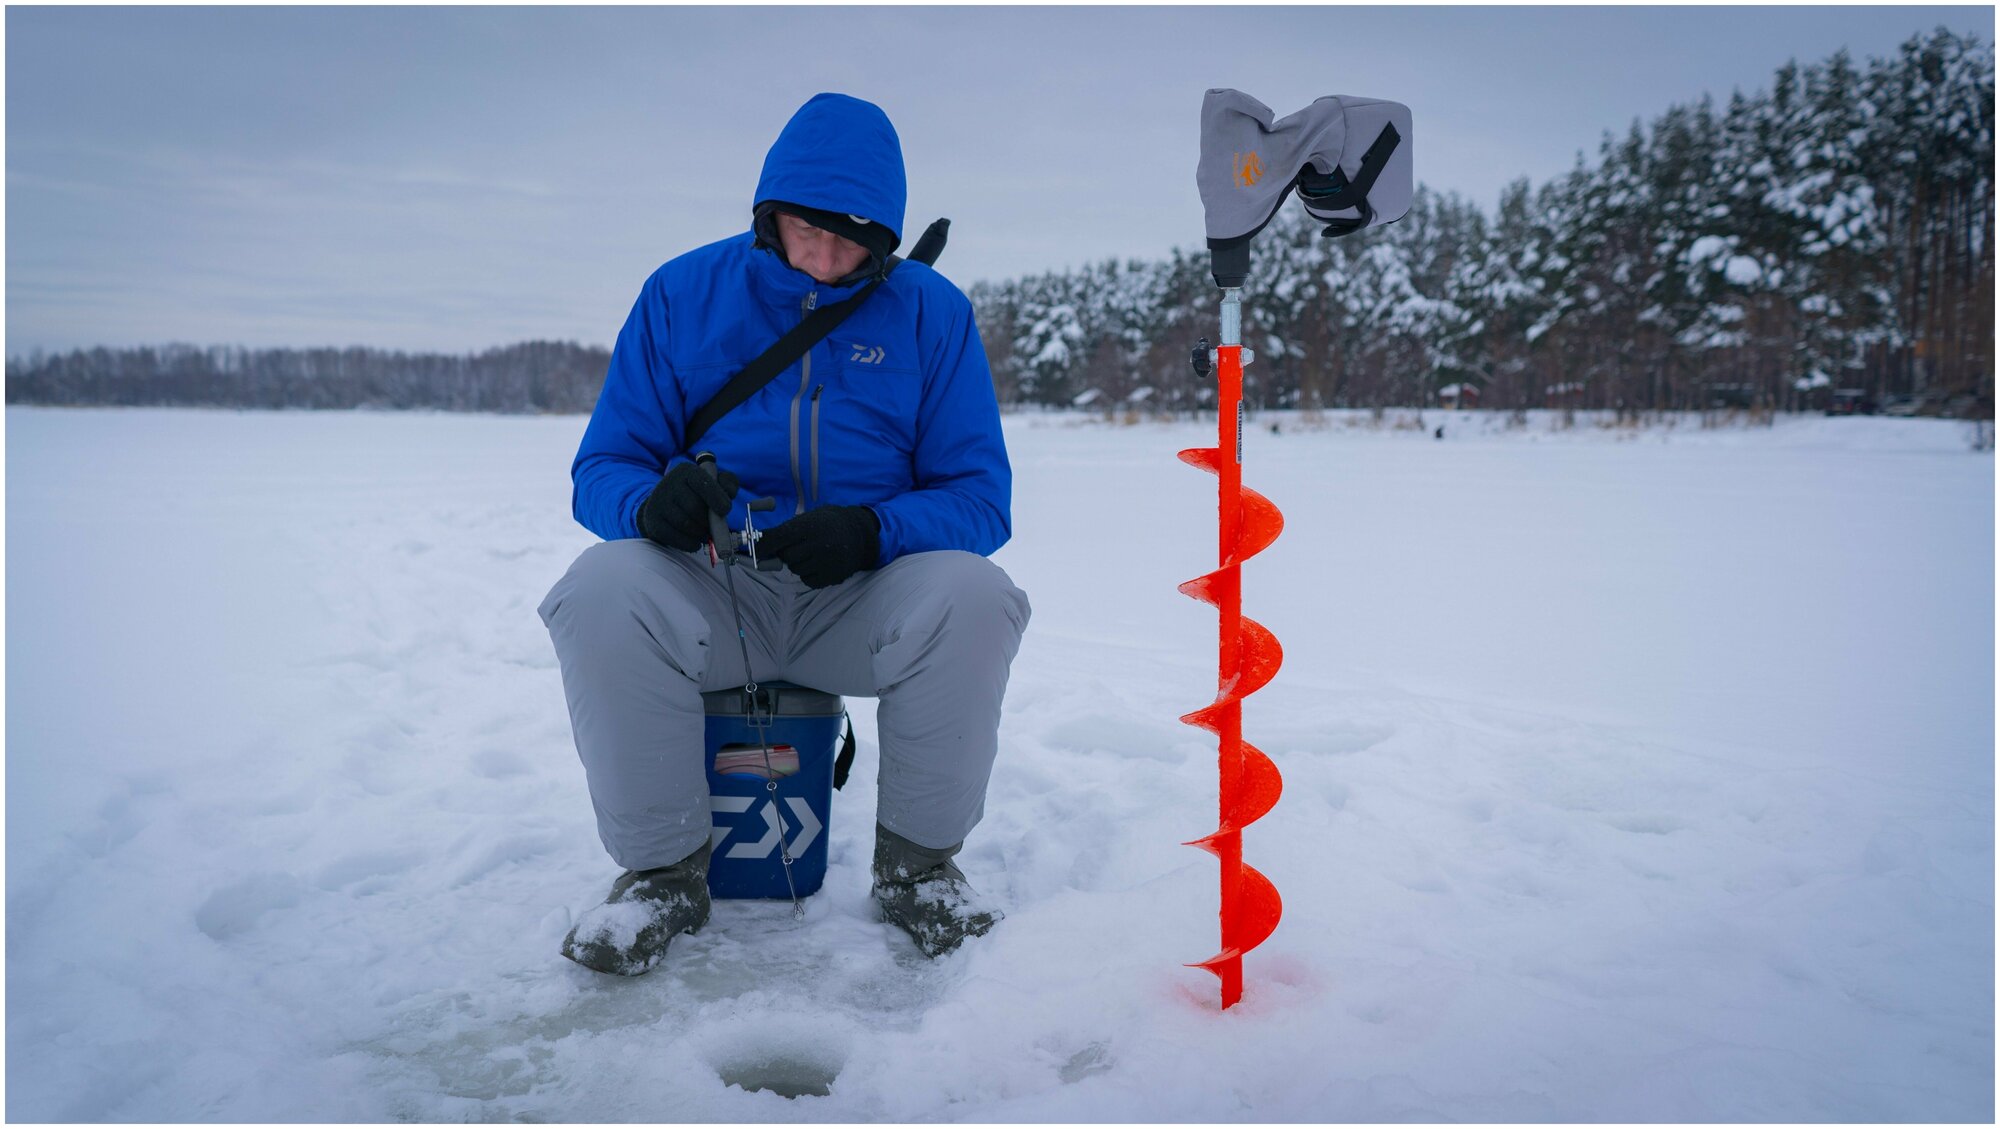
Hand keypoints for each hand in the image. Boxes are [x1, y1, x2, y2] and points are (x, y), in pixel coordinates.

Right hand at [637, 461, 738, 551]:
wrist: (665, 505)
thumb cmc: (696, 494)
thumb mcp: (713, 483)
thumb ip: (727, 484)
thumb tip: (729, 492)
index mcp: (687, 471)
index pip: (703, 483)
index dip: (716, 498)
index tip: (726, 510)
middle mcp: (669, 483)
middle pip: (694, 507)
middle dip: (709, 521)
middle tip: (713, 527)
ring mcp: (658, 502)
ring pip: (685, 523)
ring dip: (700, 533)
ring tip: (705, 534)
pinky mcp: (653, 520)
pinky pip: (674, 536)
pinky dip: (689, 543)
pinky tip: (695, 542)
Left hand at [759, 505, 880, 588]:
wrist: (859, 534)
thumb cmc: (826, 524)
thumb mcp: (807, 519)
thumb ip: (784, 532)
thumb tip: (756, 547)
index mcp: (811, 526)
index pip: (779, 538)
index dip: (763, 546)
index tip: (753, 551)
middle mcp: (819, 544)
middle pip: (786, 556)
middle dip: (787, 553)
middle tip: (798, 546)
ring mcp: (827, 562)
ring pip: (796, 569)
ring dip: (798, 563)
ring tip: (812, 553)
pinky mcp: (832, 576)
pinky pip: (807, 580)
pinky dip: (808, 574)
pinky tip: (819, 563)